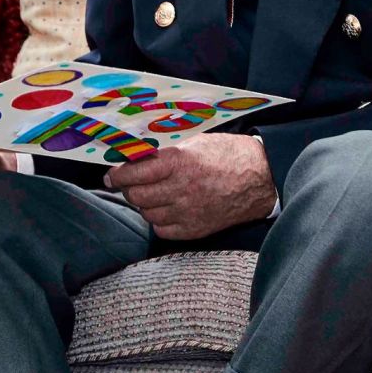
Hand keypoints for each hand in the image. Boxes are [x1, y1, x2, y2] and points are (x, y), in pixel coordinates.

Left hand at [106, 134, 275, 241]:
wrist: (260, 177)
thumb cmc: (226, 154)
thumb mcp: (193, 142)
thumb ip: (164, 151)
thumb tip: (134, 154)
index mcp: (178, 162)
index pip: (133, 173)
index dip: (117, 175)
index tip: (111, 175)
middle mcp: (181, 189)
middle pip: (136, 196)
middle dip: (127, 189)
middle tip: (128, 184)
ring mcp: (188, 211)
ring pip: (147, 213)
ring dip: (144, 204)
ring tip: (151, 194)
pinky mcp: (196, 229)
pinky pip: (163, 230)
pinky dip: (158, 220)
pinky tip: (165, 209)